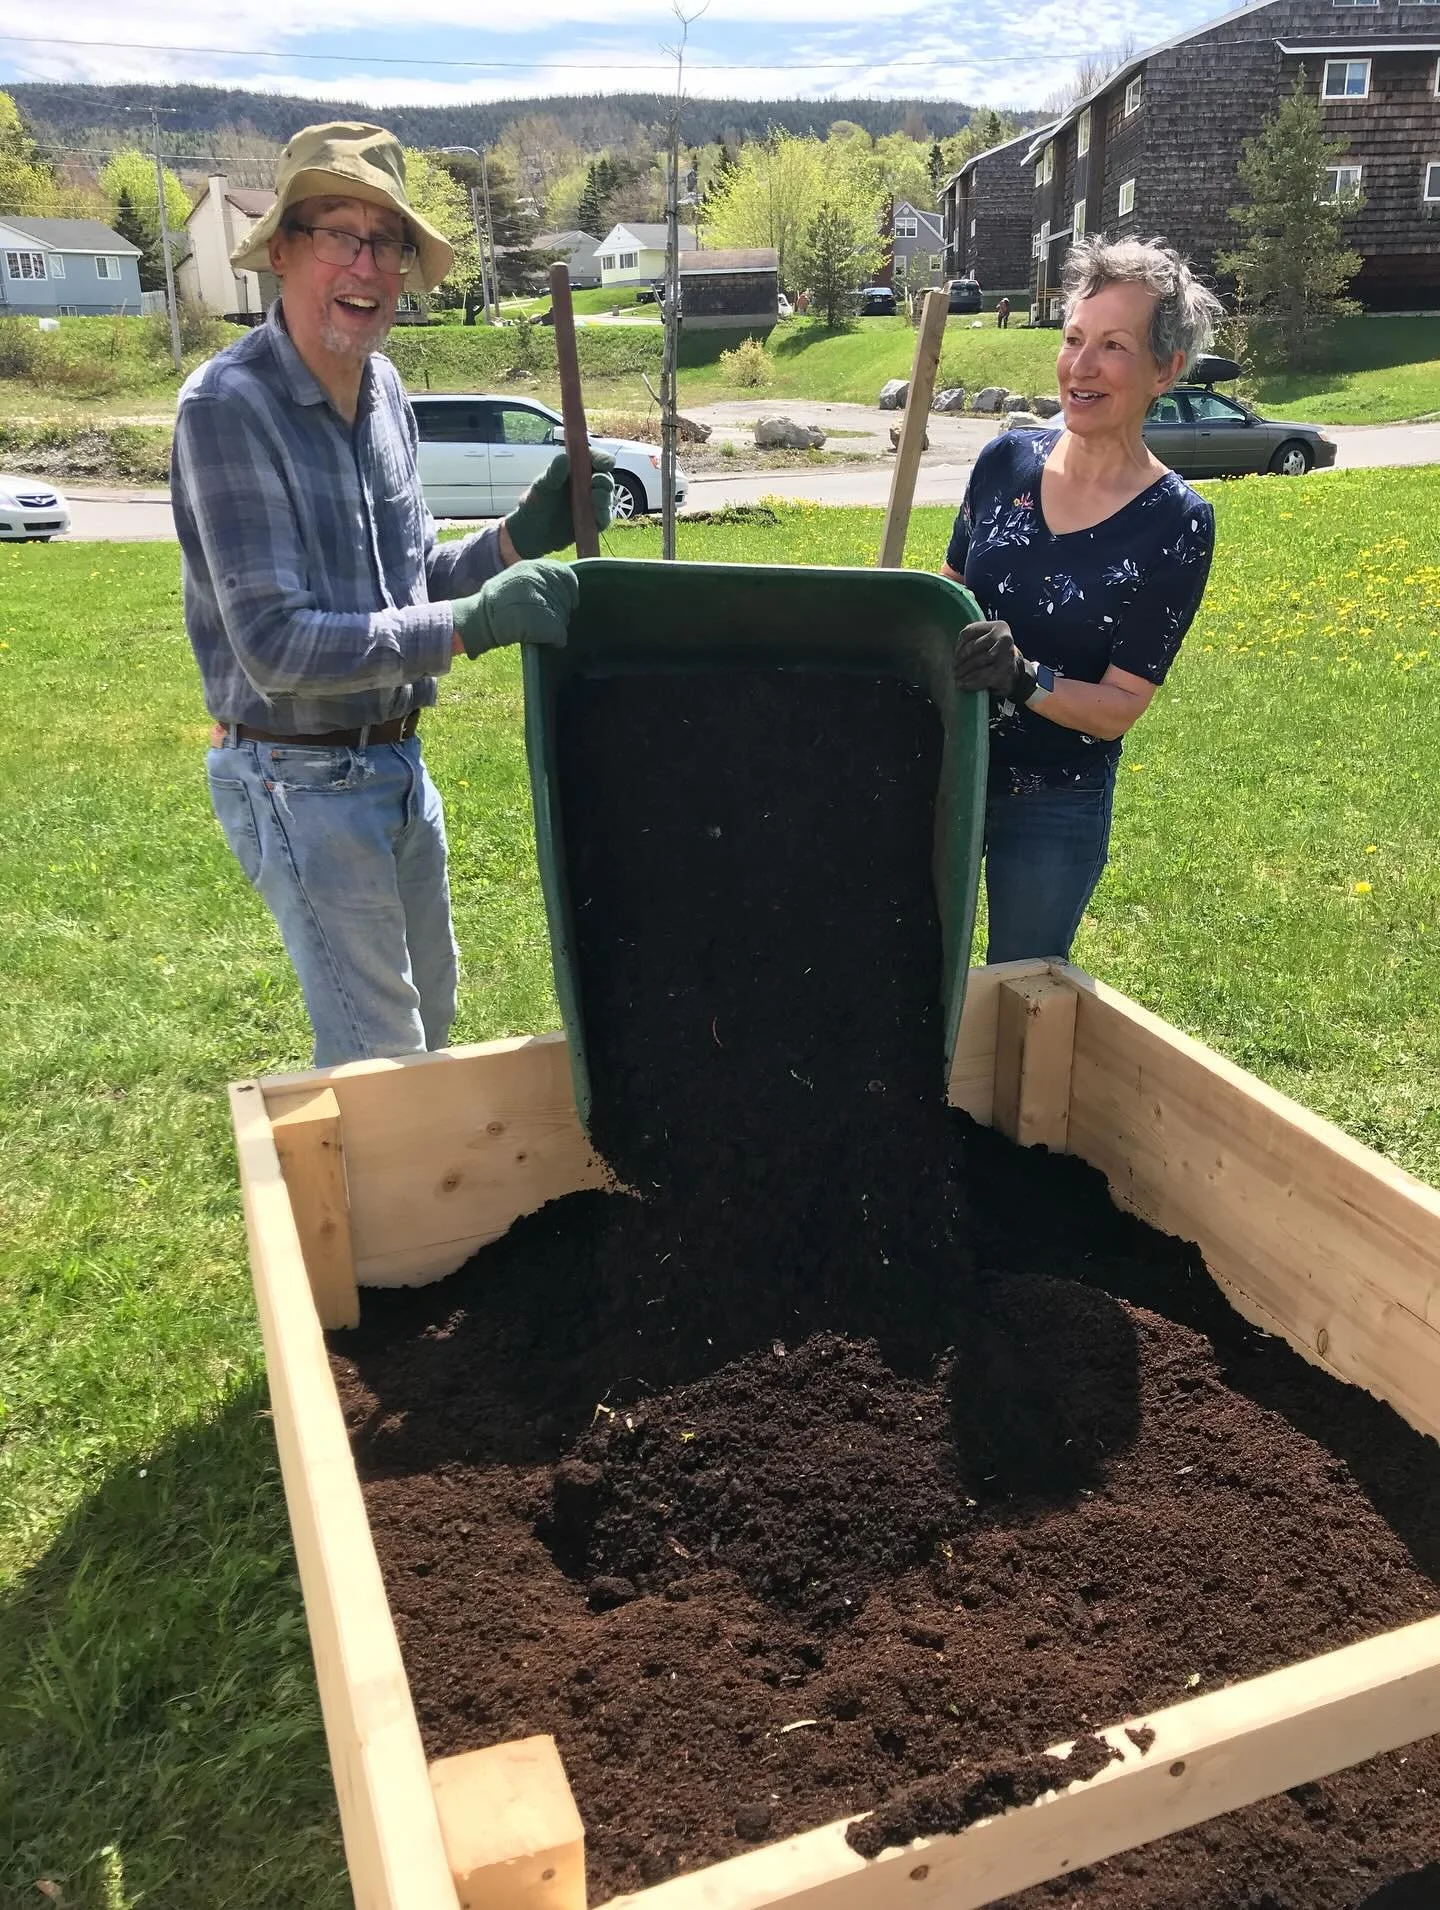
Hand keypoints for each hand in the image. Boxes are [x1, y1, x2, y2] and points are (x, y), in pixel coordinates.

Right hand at [451, 561, 578, 658]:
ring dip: (558, 624)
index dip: (571, 589)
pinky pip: (560, 634)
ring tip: (542, 627)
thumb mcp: (516, 577)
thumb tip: (561, 587)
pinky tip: (548, 640)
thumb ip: (538, 578)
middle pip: (566, 598)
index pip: (566, 574)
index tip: (570, 601)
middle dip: (562, 610)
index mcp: (535, 567)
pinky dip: (557, 639)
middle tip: (550, 618)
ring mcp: (542, 601)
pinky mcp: (544, 623)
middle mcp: (540, 580)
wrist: (480, 618)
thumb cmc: (497, 601)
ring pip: (564, 616)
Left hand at [504, 448, 615, 557]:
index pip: (594, 459)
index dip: (602, 459)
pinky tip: (597, 514)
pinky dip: (603, 515)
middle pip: (605, 478)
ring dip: (605, 496)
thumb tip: (564, 458)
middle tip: (596, 481)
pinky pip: (604, 518)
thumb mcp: (542, 486)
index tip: (604, 463)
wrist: (532, 530)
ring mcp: (592, 504)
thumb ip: (553, 473)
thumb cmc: (536, 502)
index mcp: (577, 470)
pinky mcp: (593, 522)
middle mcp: (588, 485)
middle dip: (604, 479)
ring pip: (607, 497)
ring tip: (595, 497)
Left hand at [954, 619, 1030, 702]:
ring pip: (978, 661)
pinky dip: (971, 682)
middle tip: (953, 668)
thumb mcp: (987, 642)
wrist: (1014, 672)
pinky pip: (984, 676)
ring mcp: (1006, 654)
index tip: (954, 654)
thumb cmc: (995, 655)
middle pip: (973, 646)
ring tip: (956, 677)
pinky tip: (963, 685)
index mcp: (998, 626)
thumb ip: (974, 640)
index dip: (958, 644)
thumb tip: (954, 653)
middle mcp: (1004, 638)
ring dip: (964, 671)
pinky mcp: (1006, 670)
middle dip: (960, 660)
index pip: (969, 631)